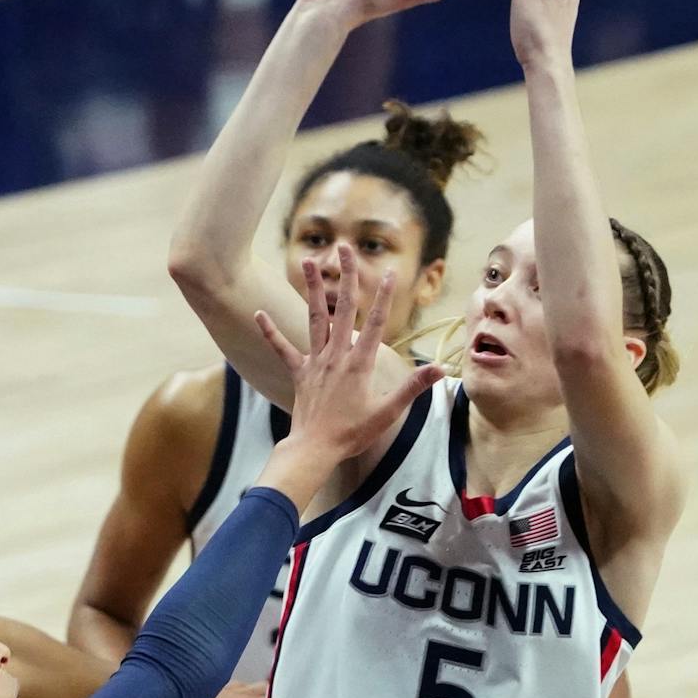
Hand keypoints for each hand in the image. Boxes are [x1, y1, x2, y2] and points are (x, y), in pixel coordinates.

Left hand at [257, 242, 442, 460]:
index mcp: (359, 363)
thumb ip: (413, 387)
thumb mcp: (388, 412)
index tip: (390, 272)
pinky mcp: (299, 373)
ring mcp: (315, 362)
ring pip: (314, 319)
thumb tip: (439, 369)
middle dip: (346, 277)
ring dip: (312, 290)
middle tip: (345, 249)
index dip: (384, 296)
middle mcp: (336, 356)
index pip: (376, 323)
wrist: (314, 449)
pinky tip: (259, 313)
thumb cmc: (352, 434)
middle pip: (343, 309)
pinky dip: (271, 331)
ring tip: (308, 262)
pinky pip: (282, 349)